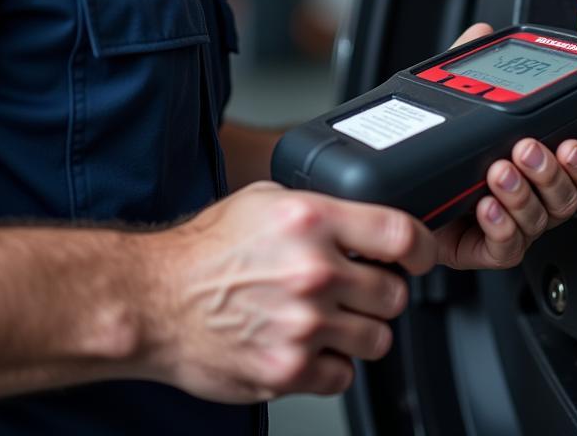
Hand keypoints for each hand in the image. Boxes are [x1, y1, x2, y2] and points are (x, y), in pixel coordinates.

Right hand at [137, 183, 435, 401]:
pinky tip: (309, 344)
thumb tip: (359, 212)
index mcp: (313, 222)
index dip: (422, 247)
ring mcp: (303, 325)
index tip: (419, 255)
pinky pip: (342, 376)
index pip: (400, 234)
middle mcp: (313, 272)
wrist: (154, 300)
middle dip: (382, 291)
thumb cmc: (204, 250)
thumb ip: (318, 206)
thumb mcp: (265, 201)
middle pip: (394, 294)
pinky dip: (331, 365)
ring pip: (376, 339)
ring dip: (360, 330)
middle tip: (359, 287)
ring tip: (331, 317)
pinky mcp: (288, 369)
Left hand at [434, 23, 576, 270]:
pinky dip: (503, 224)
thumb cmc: (436, 150)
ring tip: (501, 171)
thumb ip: (470, 63)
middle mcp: (535, 189)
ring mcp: (516, 220)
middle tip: (532, 146)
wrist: (396, 195)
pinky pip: (511, 245)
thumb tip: (482, 31)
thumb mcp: (452, 97)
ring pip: (548, 215)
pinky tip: (488, 204)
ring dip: (529, 191)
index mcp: (539, 152)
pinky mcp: (488, 246)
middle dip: (564, 167)